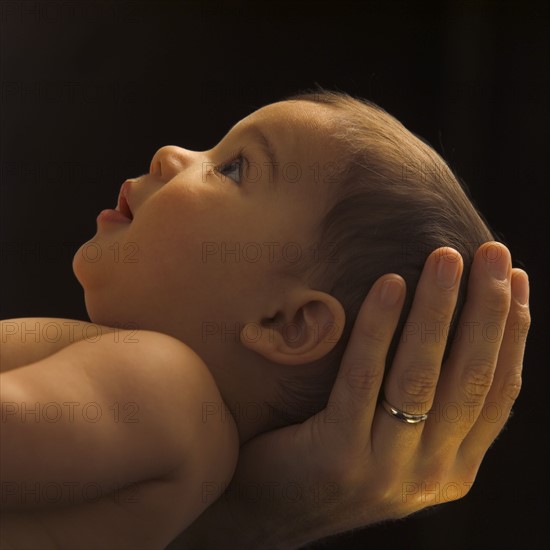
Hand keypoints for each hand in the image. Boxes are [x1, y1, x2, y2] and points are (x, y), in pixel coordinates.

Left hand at [170, 242, 529, 548]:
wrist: (268, 508)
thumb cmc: (328, 455)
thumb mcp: (392, 437)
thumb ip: (425, 404)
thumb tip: (450, 327)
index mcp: (453, 466)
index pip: (499, 390)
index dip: (513, 330)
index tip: (518, 277)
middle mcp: (431, 473)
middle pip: (472, 378)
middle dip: (488, 308)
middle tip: (492, 252)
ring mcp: (387, 471)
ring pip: (423, 377)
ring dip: (439, 310)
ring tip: (445, 256)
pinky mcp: (340, 458)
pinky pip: (365, 379)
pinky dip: (380, 328)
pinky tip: (389, 285)